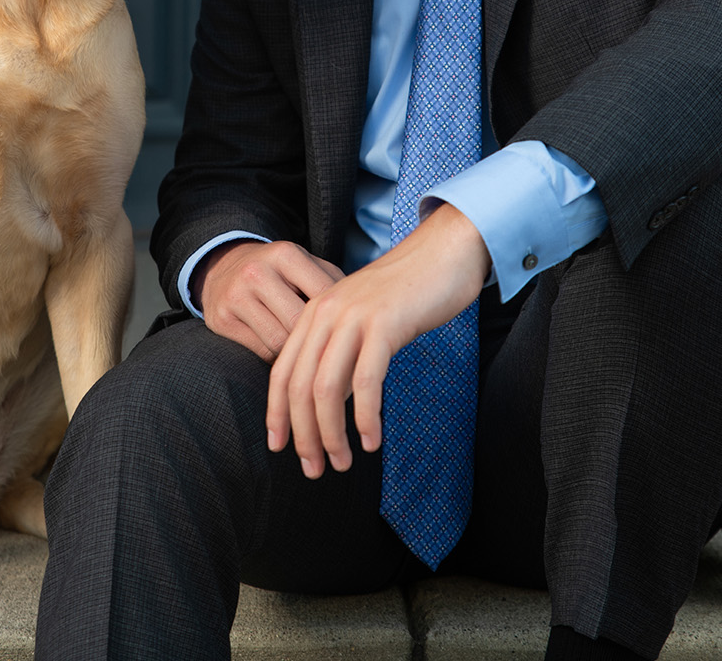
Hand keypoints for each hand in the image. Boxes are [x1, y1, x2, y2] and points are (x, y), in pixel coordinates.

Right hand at [195, 239, 344, 360]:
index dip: (342, 318)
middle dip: (319, 339)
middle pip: (300, 321)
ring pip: (280, 341)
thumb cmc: (278, 272)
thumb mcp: (304, 265)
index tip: (354, 333)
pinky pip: (261, 351)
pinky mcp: (221, 320)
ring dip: (300, 353)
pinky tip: (290, 356)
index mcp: (285, 254)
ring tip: (314, 355)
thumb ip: (333, 283)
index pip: (324, 295)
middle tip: (335, 352)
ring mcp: (236, 296)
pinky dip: (280, 358)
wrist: (223, 268)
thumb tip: (366, 314)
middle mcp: (257, 272)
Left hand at [265, 202, 490, 479]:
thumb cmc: (407, 291)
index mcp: (314, 312)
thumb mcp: (362, 318)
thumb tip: (331, 401)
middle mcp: (326, 313)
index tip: (281, 447)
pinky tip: (371, 441)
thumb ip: (341, 350)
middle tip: (315, 469)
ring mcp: (354, 318)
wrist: (443, 252)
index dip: (277, 414)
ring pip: (327, 388)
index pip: (281, 372)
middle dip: (304, 435)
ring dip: (331, 434)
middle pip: (299, 386)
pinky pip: (367, 381)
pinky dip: (366, 417)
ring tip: (342, 462)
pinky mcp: (384, 325)